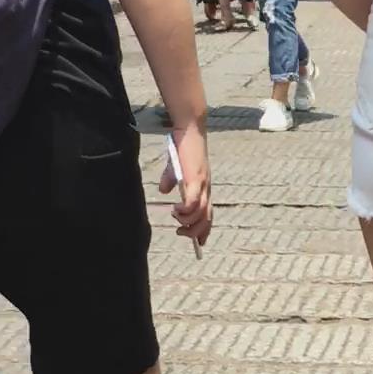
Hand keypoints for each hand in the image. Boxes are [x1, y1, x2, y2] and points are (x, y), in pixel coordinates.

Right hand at [160, 122, 212, 246]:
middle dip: (196, 232)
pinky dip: (185, 211)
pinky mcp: (195, 179)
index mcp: (204, 187)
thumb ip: (170, 180)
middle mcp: (206, 189)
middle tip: (181, 234)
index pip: (209, 215)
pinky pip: (193, 203)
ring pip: (200, 214)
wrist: (189, 130)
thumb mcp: (174, 167)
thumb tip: (163, 191)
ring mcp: (202, 185)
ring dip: (187, 222)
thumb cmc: (182, 147)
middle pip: (207, 219)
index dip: (205, 230)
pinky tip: (175, 210)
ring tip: (176, 217)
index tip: (199, 244)